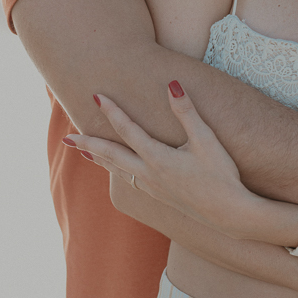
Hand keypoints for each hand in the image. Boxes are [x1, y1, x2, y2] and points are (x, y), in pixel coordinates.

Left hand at [64, 82, 254, 237]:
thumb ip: (186, 112)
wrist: (230, 214)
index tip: (96, 96)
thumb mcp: (206, 139)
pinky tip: (121, 171)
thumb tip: (172, 84)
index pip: (127, 130)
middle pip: (111, 155)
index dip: (112, 111)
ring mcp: (153, 188)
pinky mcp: (161, 196)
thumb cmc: (221, 174)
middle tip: (67, 138)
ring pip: (118, 170)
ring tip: (84, 153)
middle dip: (88, 144)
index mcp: (156, 158)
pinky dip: (117, 171)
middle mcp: (148, 174)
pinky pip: (130, 180)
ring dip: (100, 159)